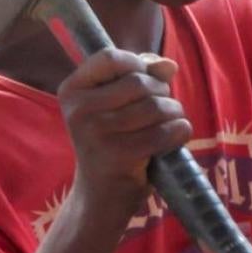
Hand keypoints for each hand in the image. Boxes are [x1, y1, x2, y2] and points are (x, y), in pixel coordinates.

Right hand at [58, 48, 191, 211]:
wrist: (99, 195)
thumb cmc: (110, 143)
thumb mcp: (114, 105)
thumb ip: (139, 77)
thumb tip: (168, 66)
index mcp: (72, 91)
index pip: (110, 58)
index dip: (136, 64)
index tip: (144, 79)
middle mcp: (79, 111)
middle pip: (139, 82)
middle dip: (161, 92)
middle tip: (161, 108)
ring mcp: (97, 134)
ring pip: (156, 106)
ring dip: (174, 112)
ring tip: (170, 122)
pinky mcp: (120, 156)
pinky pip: (165, 132)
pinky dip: (179, 132)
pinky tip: (174, 137)